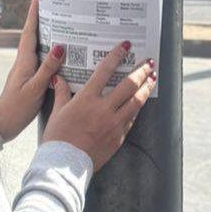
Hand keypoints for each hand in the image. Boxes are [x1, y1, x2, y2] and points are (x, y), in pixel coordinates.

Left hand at [0, 0, 64, 141]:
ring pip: (37, 46)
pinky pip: (40, 58)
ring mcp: (25, 70)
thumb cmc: (17, 108)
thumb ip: (47, 69)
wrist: (3, 124)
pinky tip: (59, 53)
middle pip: (33, 35)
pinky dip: (49, 51)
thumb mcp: (35, 89)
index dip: (33, 15)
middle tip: (52, 5)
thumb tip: (60, 48)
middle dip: (41, 19)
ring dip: (46, 34)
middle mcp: (23, 62)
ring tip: (60, 23)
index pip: (29, 32)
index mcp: (23, 61)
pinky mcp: (29, 78)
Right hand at [42, 41, 156, 170]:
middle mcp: (103, 109)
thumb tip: (58, 78)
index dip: (116, 56)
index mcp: (86, 99)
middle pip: (128, 85)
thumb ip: (62, 92)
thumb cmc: (58, 138)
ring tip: (153, 79)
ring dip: (146, 88)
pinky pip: (132, 119)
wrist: (65, 165)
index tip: (125, 46)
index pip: (105, 71)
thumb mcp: (57, 111)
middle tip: (150, 63)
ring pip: (136, 102)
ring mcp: (114, 124)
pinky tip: (140, 103)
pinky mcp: (119, 137)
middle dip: (141, 71)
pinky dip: (137, 108)